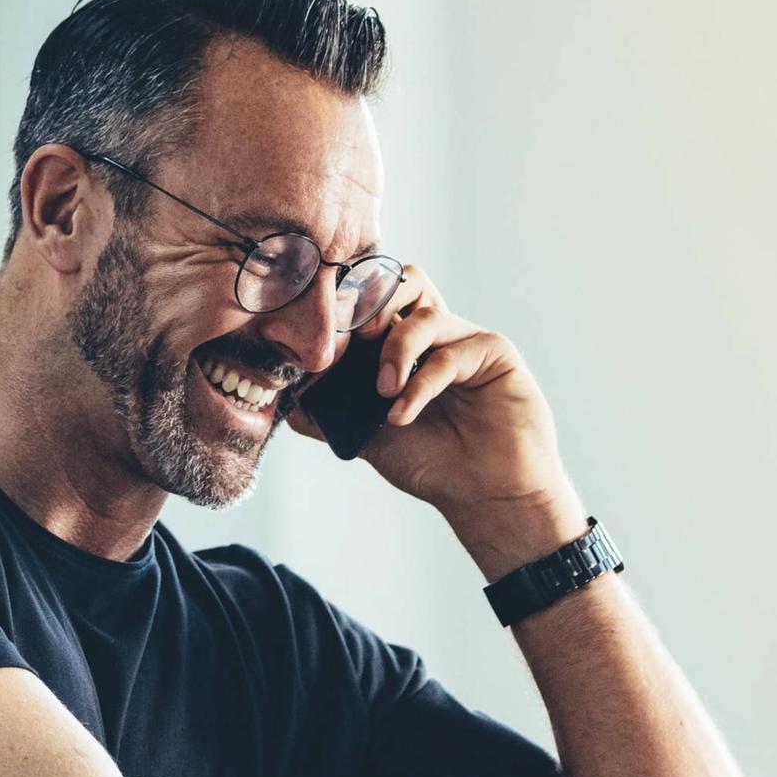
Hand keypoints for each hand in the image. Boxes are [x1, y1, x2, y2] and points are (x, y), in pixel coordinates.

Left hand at [286, 266, 583, 566]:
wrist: (485, 496)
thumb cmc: (434, 464)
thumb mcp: (367, 436)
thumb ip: (328, 412)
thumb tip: (283, 395)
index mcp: (406, 345)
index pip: (375, 299)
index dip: (348, 306)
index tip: (322, 337)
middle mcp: (436, 334)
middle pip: (403, 280)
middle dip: (371, 303)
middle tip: (353, 340)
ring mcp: (465, 339)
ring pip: (422, 312)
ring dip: (393, 349)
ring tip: (382, 391)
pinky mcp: (493, 352)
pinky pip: (449, 352)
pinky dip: (419, 383)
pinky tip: (402, 414)